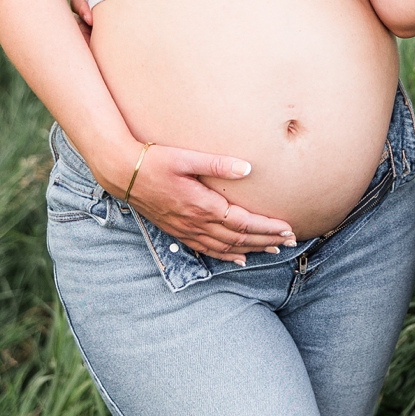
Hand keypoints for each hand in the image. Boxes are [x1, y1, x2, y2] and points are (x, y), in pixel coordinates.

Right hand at [91, 143, 297, 263]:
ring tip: (274, 249)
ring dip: (252, 249)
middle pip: (239, 238)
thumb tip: (248, 168)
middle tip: (291, 241)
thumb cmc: (155, 160)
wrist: (123, 173)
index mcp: (203, 205)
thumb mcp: (186, 157)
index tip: (288, 228)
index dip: (268, 227)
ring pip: (226, 247)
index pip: (244, 222)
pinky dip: (227, 256)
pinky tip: (239, 258)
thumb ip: (218, 164)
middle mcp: (196, 223)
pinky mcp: (178, 231)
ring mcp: (186, 230)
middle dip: (267, 240)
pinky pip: (207, 250)